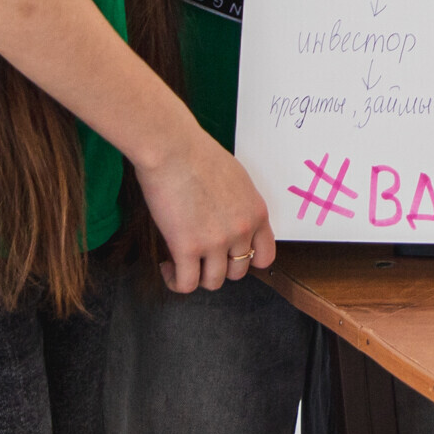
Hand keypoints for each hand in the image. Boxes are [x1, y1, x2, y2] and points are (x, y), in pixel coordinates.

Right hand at [139, 128, 275, 293]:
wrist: (174, 148)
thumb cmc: (199, 155)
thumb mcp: (236, 179)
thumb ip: (240, 205)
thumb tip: (230, 221)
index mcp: (257, 213)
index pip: (265, 256)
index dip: (246, 260)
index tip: (229, 255)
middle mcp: (241, 231)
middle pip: (238, 272)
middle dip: (219, 267)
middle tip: (201, 255)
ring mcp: (215, 242)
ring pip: (213, 282)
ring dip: (197, 276)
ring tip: (181, 261)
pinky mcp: (186, 247)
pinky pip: (186, 284)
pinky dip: (175, 280)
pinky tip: (167, 266)